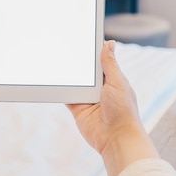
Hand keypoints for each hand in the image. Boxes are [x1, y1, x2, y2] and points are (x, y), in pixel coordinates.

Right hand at [68, 41, 158, 175]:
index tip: (82, 37)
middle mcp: (100, 88)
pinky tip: (52, 80)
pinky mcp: (78, 109)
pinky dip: (60, 89)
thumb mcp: (118, 82)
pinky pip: (66, 96)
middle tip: (63, 46)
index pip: (101, 61)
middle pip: (85, 71)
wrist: (116, 139)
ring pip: (75, 82)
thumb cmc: (123, 111)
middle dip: (76, 62)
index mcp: (113, 79)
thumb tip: (109, 43)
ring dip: (67, 75)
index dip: (92, 51)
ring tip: (55, 59)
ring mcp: (88, 98)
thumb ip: (110, 64)